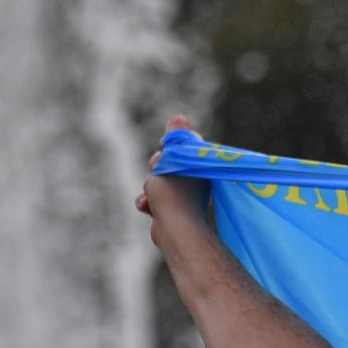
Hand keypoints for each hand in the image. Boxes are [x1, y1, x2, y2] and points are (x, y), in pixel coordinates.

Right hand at [136, 113, 209, 244]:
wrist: (174, 230)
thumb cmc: (174, 191)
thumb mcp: (173, 158)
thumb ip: (176, 138)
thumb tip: (179, 118)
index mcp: (201, 167)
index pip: (185, 145)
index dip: (172, 145)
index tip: (166, 145)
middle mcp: (195, 182)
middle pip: (168, 163)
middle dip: (157, 167)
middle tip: (158, 170)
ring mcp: (182, 198)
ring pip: (158, 181)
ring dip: (150, 186)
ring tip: (152, 194)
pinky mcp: (170, 212)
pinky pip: (154, 200)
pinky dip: (148, 202)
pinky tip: (146, 206)